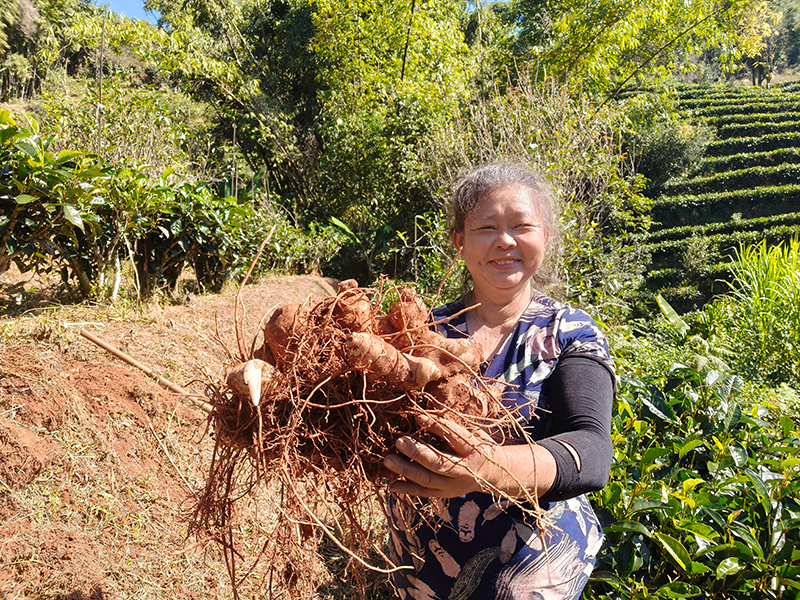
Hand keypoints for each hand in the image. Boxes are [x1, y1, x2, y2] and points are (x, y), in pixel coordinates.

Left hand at [383, 414, 509, 497]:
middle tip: (399, 441)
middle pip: (439, 463)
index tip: (418, 416)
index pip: (454, 437)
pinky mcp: (446, 494)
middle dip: (417, 452)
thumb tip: (421, 416)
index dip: (436, 427)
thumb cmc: (478, 447)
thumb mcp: (473, 434)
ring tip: (388, 460)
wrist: (494, 474)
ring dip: (406, 470)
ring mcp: (454, 485)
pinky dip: (407, 489)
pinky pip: (424, 493)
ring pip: (428, 480)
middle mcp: (465, 470)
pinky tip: (391, 484)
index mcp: (474, 450)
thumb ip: (451, 428)